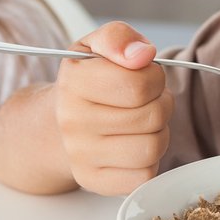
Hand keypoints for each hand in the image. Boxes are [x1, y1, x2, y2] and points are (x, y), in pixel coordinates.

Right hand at [55, 22, 172, 195]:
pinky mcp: (95, 181)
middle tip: (147, 99)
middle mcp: (72, 121)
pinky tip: (133, 144)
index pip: (139, 83)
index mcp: (73, 81)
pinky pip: (145, 175)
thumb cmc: (88, 82)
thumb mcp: (95, 47)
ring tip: (142, 121)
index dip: (154, 76)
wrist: (59, 123)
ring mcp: (82, 155)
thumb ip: (119, 37)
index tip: (144, 75)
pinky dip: (149, 160)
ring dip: (158, 131)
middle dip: (161, 102)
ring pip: (153, 147)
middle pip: (153, 115)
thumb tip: (142, 54)